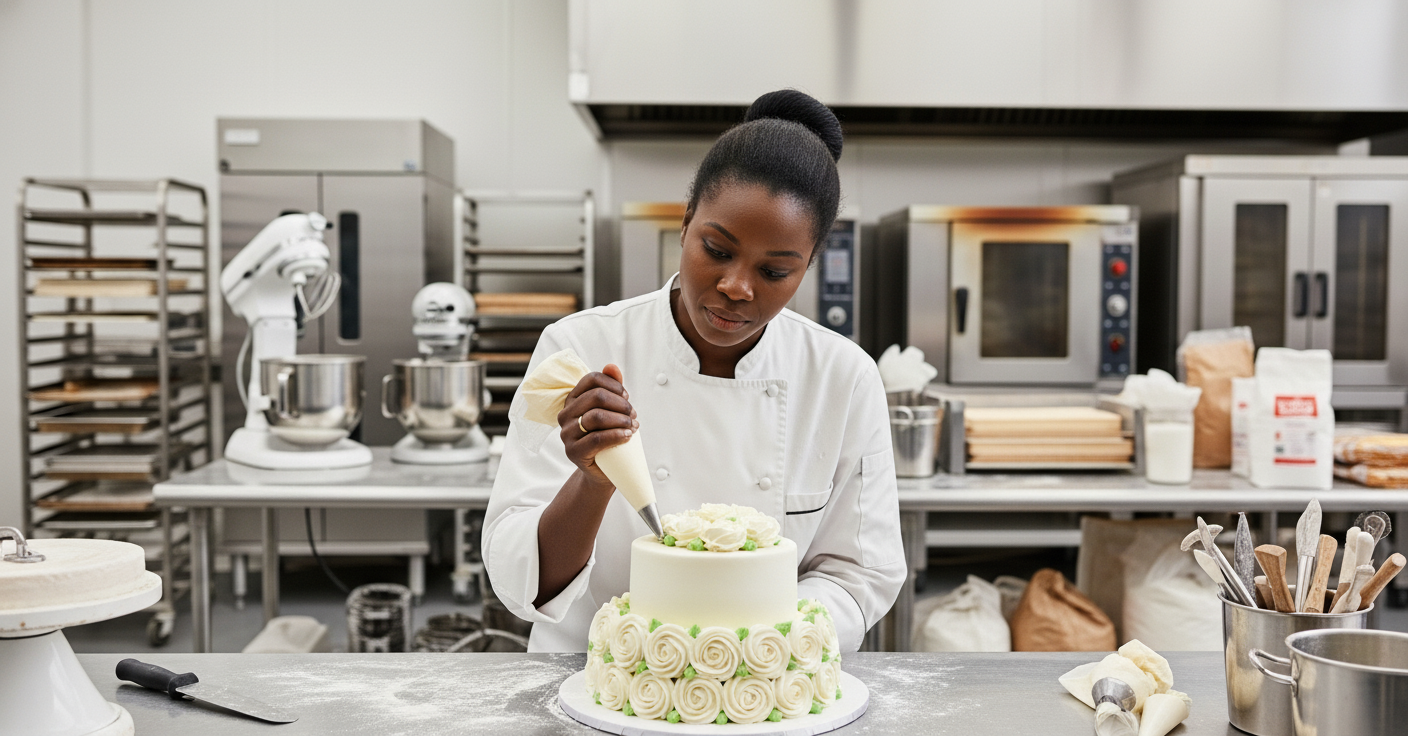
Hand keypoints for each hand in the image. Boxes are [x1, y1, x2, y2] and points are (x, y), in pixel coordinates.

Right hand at [558, 364, 637, 489]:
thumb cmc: (607, 436)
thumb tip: (612, 366)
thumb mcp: (610, 411)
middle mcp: (565, 414)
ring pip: (596, 417)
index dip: (614, 385)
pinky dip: (616, 435)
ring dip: (621, 419)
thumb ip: (611, 387)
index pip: (592, 379)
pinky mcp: (573, 452)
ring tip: (633, 426)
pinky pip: (597, 439)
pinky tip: (628, 435)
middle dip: (620, 403)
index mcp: (572, 400)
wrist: (602, 470)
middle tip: (633, 414)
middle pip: (596, 397)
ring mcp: (566, 434)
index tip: (626, 397)